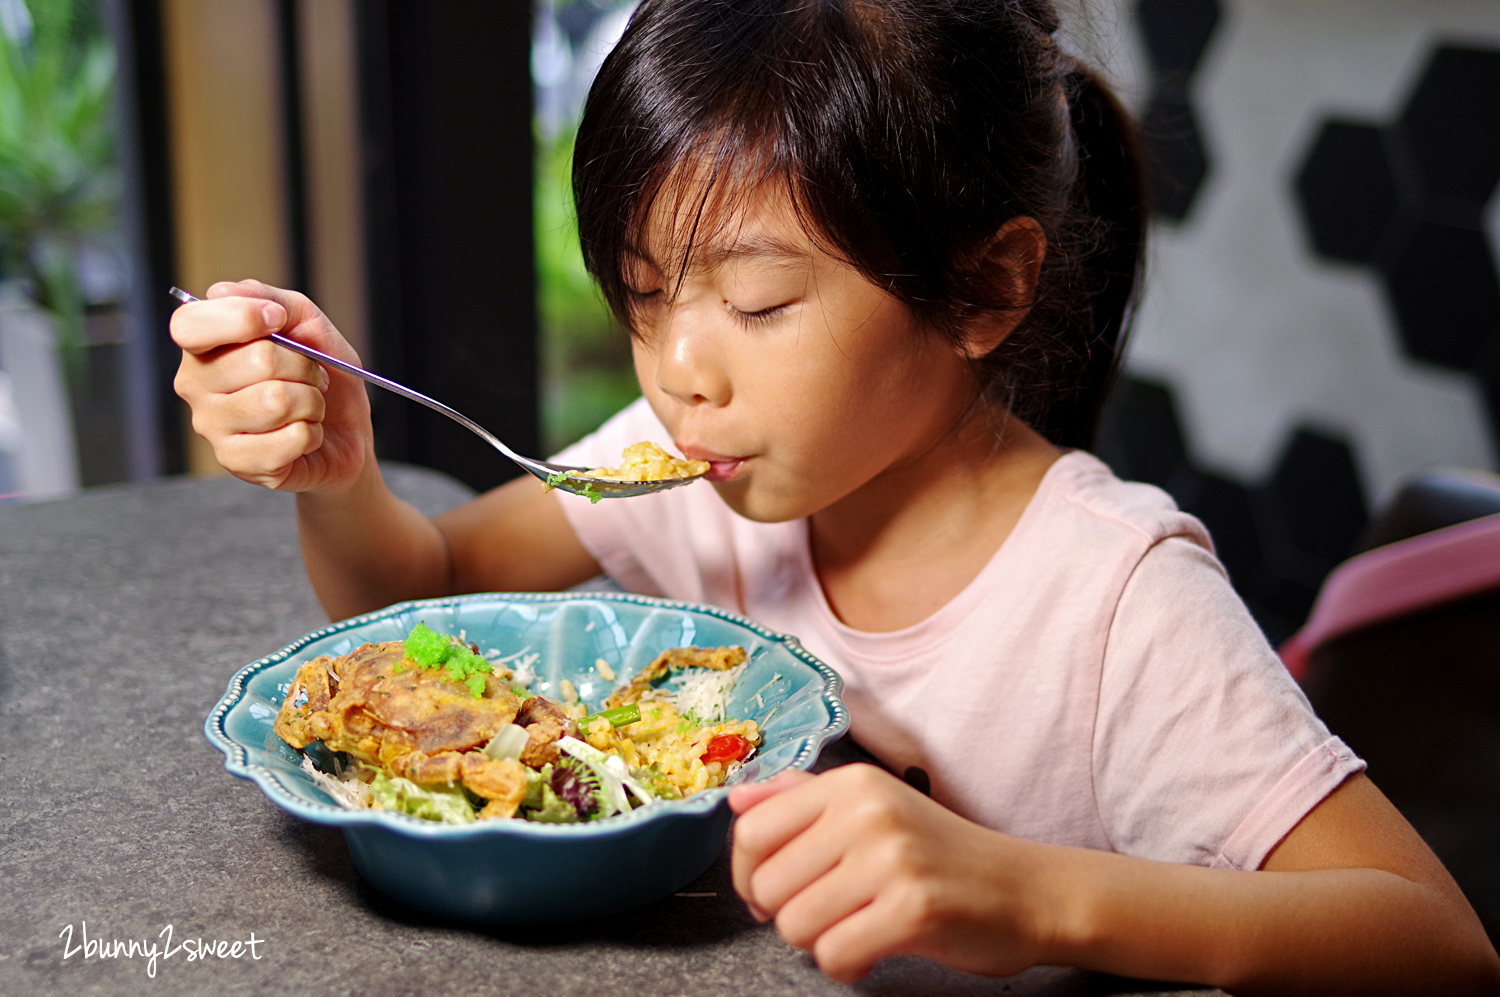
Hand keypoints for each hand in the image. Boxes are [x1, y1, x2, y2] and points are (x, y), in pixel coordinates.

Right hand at [171, 280, 371, 492]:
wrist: (345, 435)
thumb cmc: (323, 378)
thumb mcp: (308, 325)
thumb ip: (271, 297)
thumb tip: (223, 292)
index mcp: (204, 347)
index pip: (190, 325)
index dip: (242, 317)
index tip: (278, 320)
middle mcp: (196, 386)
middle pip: (258, 359)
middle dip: (303, 366)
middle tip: (310, 377)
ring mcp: (212, 428)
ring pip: (277, 401)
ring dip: (311, 402)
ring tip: (308, 406)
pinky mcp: (237, 462)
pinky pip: (291, 438)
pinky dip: (313, 433)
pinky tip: (304, 434)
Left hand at [729, 764, 1055, 982]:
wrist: (1026, 890)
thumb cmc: (941, 855)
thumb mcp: (873, 806)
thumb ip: (802, 799)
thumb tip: (736, 800)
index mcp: (852, 783)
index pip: (752, 828)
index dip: (748, 872)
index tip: (772, 890)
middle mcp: (869, 811)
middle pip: (767, 883)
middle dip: (785, 913)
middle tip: (826, 914)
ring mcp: (892, 859)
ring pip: (794, 924)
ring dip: (816, 941)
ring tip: (854, 927)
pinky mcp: (913, 909)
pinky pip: (833, 954)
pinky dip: (846, 964)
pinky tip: (873, 948)